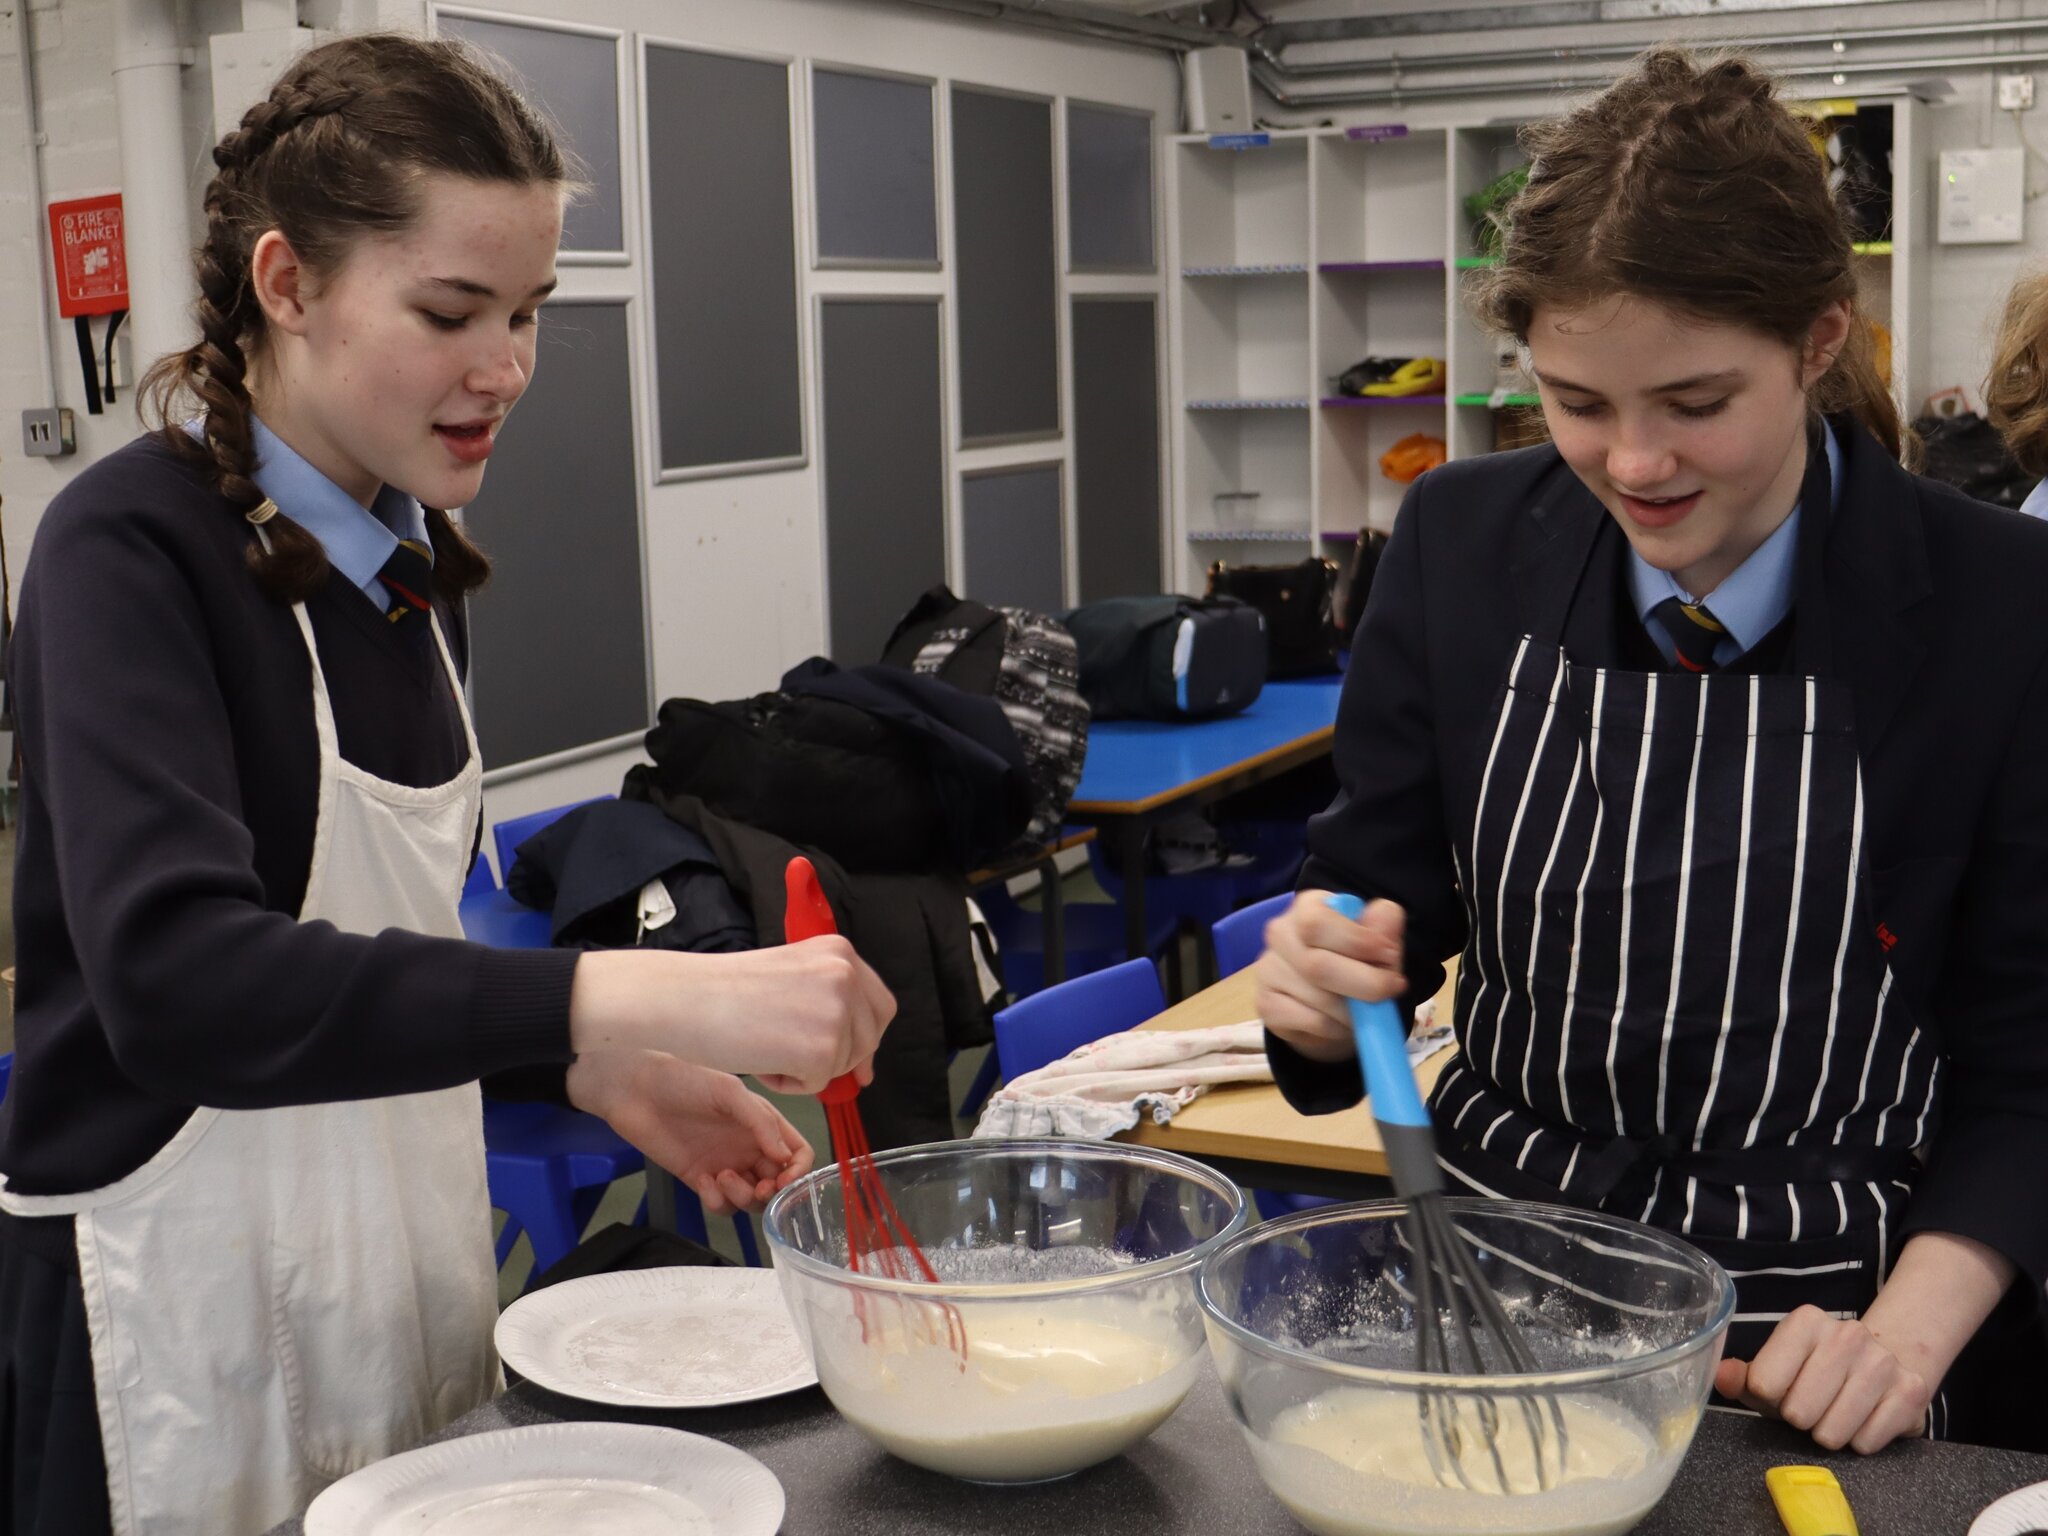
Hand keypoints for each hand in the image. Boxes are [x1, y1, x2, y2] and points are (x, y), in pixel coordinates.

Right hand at [568, 937, 895, 1094]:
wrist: (684, 1000)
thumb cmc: (723, 991)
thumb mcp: (791, 977)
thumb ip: (828, 1003)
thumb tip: (863, 1062)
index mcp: (839, 951)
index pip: (880, 1004)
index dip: (866, 1036)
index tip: (854, 1059)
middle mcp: (846, 975)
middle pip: (869, 1038)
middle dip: (840, 1057)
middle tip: (797, 1061)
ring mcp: (838, 1012)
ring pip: (843, 1063)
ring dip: (807, 1068)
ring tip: (765, 1045)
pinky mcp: (822, 1050)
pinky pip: (819, 1085)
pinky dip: (791, 1084)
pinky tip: (761, 1059)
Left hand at [568, 1050, 814, 1213]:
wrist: (636, 1090)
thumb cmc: (683, 1080)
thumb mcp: (729, 1092)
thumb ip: (761, 1122)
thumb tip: (784, 1155)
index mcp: (762, 1123)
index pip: (797, 1153)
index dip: (798, 1170)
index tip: (785, 1179)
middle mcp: (748, 1147)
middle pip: (778, 1183)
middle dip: (772, 1192)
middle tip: (759, 1188)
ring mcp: (725, 1165)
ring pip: (750, 1199)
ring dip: (744, 1198)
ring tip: (723, 1177)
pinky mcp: (699, 1180)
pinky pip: (720, 1204)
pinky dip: (717, 1201)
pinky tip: (704, 1181)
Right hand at [1255, 890, 1407, 1062]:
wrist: (1330, 1002)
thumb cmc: (1356, 961)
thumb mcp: (1378, 940)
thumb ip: (1384, 926)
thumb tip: (1386, 918)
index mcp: (1307, 907)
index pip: (1317, 924)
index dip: (1357, 942)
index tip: (1390, 957)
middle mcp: (1280, 933)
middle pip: (1317, 966)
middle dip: (1365, 984)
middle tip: (1390, 991)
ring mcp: (1268, 970)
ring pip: (1318, 999)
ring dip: (1354, 1011)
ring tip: (1367, 1009)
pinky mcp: (1267, 1005)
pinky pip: (1311, 1022)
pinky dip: (1338, 1027)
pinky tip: (1343, 1021)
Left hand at [1715, 1305, 1931, 1452]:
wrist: (1888, 1360)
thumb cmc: (1817, 1371)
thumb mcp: (1776, 1369)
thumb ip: (1743, 1377)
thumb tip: (1720, 1377)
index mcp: (1805, 1321)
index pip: (1764, 1385)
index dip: (1769, 1400)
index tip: (1782, 1393)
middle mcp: (1847, 1334)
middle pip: (1798, 1413)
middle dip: (1801, 1420)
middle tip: (1813, 1406)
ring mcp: (1883, 1361)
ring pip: (1832, 1434)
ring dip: (1829, 1434)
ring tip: (1837, 1412)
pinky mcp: (1911, 1391)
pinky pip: (1866, 1444)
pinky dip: (1860, 1441)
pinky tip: (1864, 1418)